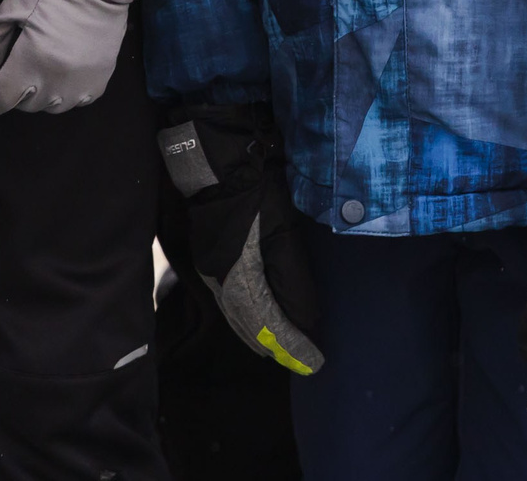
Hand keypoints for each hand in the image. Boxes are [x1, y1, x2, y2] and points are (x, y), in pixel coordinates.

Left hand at [0, 0, 170, 118]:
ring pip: (52, 105)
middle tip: (12, 70)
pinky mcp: (102, 78)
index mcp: (31, 61)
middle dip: (12, 91)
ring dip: (39, 94)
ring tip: (38, 71)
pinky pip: (78, 100)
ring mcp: (83, 82)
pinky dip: (66, 92)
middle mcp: (57, 80)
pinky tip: (62, 74)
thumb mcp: (8, 11)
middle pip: (24, 104)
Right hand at [159, 103, 324, 374]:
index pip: (270, 325)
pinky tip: (256, 319)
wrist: (216, 162)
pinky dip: (247, 319)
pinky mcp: (211, 260)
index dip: (293, 346)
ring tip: (281, 349)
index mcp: (240, 278)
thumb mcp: (282, 231)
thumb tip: (306, 319)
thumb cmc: (254, 191)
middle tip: (302, 361)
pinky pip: (230, 303)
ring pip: (237, 317)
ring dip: (260, 337)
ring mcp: (213, 271)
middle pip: (249, 327)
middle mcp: (222, 282)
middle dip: (277, 347)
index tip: (315, 362)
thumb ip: (293, 278)